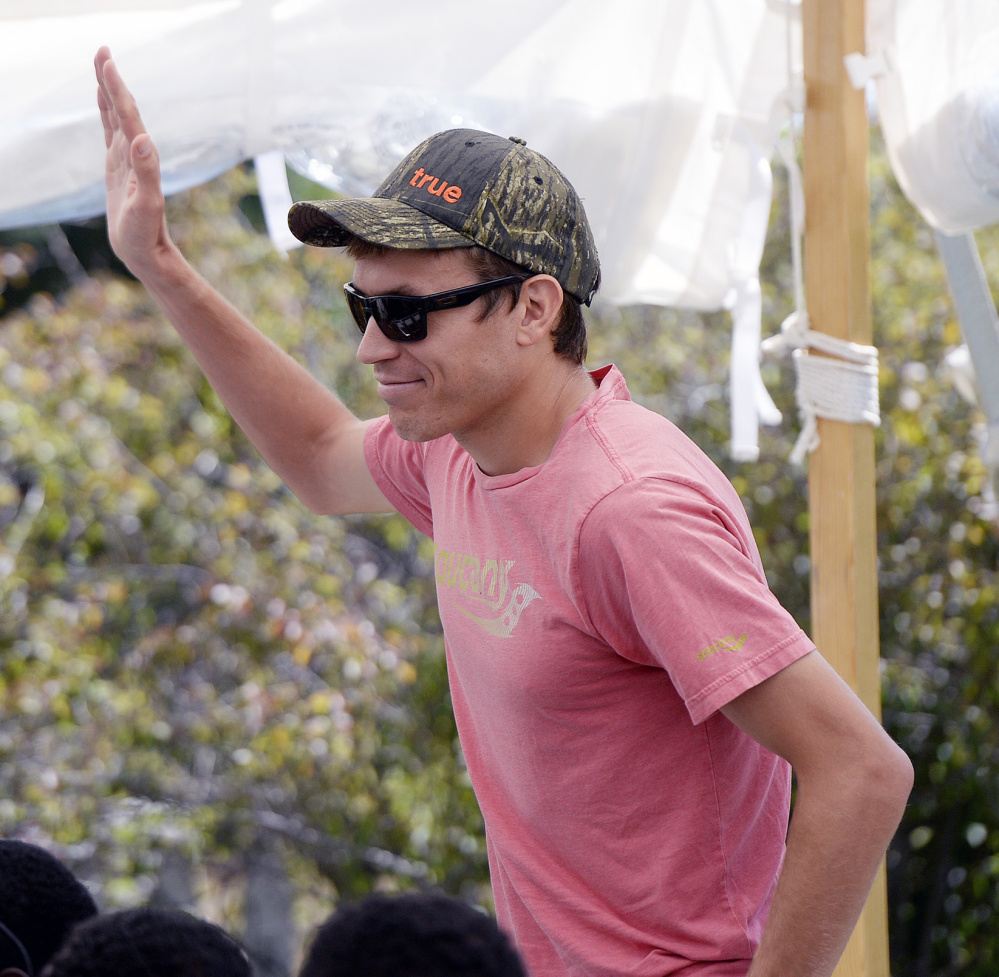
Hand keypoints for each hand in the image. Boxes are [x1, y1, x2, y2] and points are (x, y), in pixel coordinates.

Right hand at [94, 46, 175, 277]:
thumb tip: (141, 139)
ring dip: (109, 91)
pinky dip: (107, 113)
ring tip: (102, 65)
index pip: (127, 115)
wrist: (145, 251)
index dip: (116, 88)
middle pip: (122, 109)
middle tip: (103, 50)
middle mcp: (135, 153)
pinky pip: (111, 132)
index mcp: (140, 157)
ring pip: (116, 117)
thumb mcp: (146, 204)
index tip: (107, 60)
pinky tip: (104, 103)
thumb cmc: (145, 232)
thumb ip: (147, 172)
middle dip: (111, 80)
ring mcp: (126, 159)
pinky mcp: (119, 168)